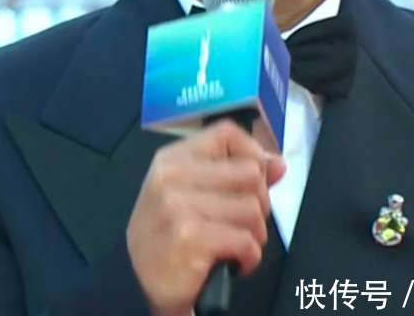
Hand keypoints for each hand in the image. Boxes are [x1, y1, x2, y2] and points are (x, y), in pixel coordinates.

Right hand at [126, 120, 286, 315]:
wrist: (136, 280)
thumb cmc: (166, 234)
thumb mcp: (190, 194)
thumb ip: (233, 175)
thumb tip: (277, 163)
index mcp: (172, 159)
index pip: (226, 133)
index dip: (253, 153)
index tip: (256, 180)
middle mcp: (173, 176)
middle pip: (250, 173)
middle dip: (258, 202)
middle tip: (240, 223)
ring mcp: (180, 206)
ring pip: (253, 209)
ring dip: (254, 235)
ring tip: (234, 244)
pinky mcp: (191, 237)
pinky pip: (247, 241)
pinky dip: (249, 258)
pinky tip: (233, 262)